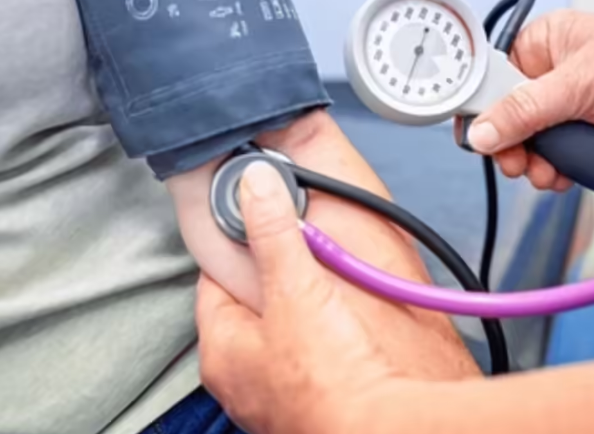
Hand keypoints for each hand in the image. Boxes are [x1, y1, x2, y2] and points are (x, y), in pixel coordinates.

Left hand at [196, 161, 475, 433]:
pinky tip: (344, 330)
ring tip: (325, 284)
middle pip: (249, 311)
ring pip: (280, 337)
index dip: (235, 248)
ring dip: (301, 311)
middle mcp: (241, 382)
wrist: (379, 430)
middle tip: (298, 250)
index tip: (255, 224)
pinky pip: (310, 361)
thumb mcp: (296, 288)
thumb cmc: (327, 378)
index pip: (213, 283)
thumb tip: (254, 184)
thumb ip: (274, 232)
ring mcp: (275, 399)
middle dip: (273, 279)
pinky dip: (322, 341)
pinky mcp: (312, 408)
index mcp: (221, 352)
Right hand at [464, 11, 593, 190]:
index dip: (482, 112)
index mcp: (544, 43)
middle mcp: (557, 70)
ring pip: (538, 140)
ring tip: (550, 175)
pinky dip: (564, 168)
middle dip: (514, 146)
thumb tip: (480, 134)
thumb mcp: (580, 87)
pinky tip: (569, 176)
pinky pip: (566, 153)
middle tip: (521, 166)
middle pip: (510, 115)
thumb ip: (524, 112)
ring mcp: (578, 100)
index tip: (481, 142)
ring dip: (539, 163)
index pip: (491, 77)